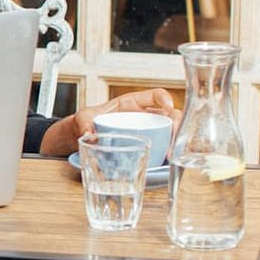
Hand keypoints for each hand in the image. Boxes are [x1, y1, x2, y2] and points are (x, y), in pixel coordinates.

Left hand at [38, 87, 179, 157]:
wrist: (82, 137)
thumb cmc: (86, 122)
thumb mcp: (83, 118)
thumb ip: (84, 122)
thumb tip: (90, 135)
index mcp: (132, 103)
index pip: (155, 95)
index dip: (165, 99)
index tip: (167, 108)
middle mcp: (144, 117)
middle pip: (170, 115)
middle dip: (177, 124)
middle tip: (174, 136)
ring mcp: (148, 132)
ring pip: (170, 133)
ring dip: (175, 142)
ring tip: (170, 154)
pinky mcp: (147, 148)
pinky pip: (162, 149)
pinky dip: (166, 156)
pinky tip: (165, 164)